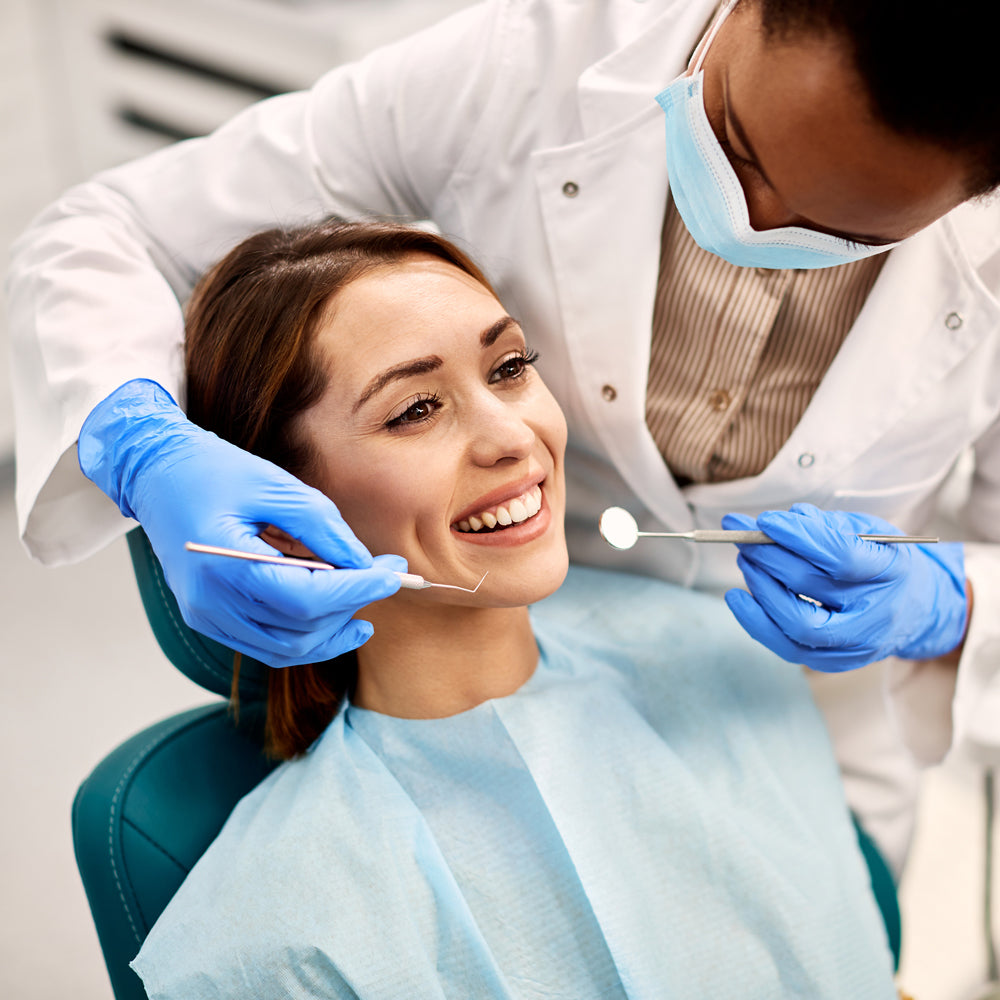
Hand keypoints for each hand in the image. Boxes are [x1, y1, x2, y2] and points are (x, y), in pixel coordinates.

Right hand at [79, 379, 402, 666]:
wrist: (155, 474)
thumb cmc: (212, 470)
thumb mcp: (274, 484)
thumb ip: (323, 527)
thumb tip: (365, 564)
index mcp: (223, 564)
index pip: (306, 599)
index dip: (357, 590)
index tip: (394, 573)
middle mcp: (211, 602)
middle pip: (300, 630)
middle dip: (352, 606)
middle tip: (386, 575)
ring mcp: (207, 616)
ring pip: (286, 648)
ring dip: (333, 629)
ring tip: (365, 599)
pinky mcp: (209, 619)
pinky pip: (266, 645)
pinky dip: (306, 636)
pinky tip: (335, 617)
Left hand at [721, 503, 966, 671]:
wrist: (915, 608)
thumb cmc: (882, 561)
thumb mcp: (868, 530)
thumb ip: (826, 525)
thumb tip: (780, 522)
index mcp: (891, 570)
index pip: (841, 555)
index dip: (798, 536)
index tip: (766, 520)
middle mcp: (876, 612)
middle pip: (811, 586)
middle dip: (768, 557)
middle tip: (744, 537)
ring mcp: (856, 643)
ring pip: (798, 624)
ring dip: (761, 588)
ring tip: (746, 561)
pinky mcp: (835, 662)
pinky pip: (788, 648)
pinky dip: (756, 622)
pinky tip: (738, 598)